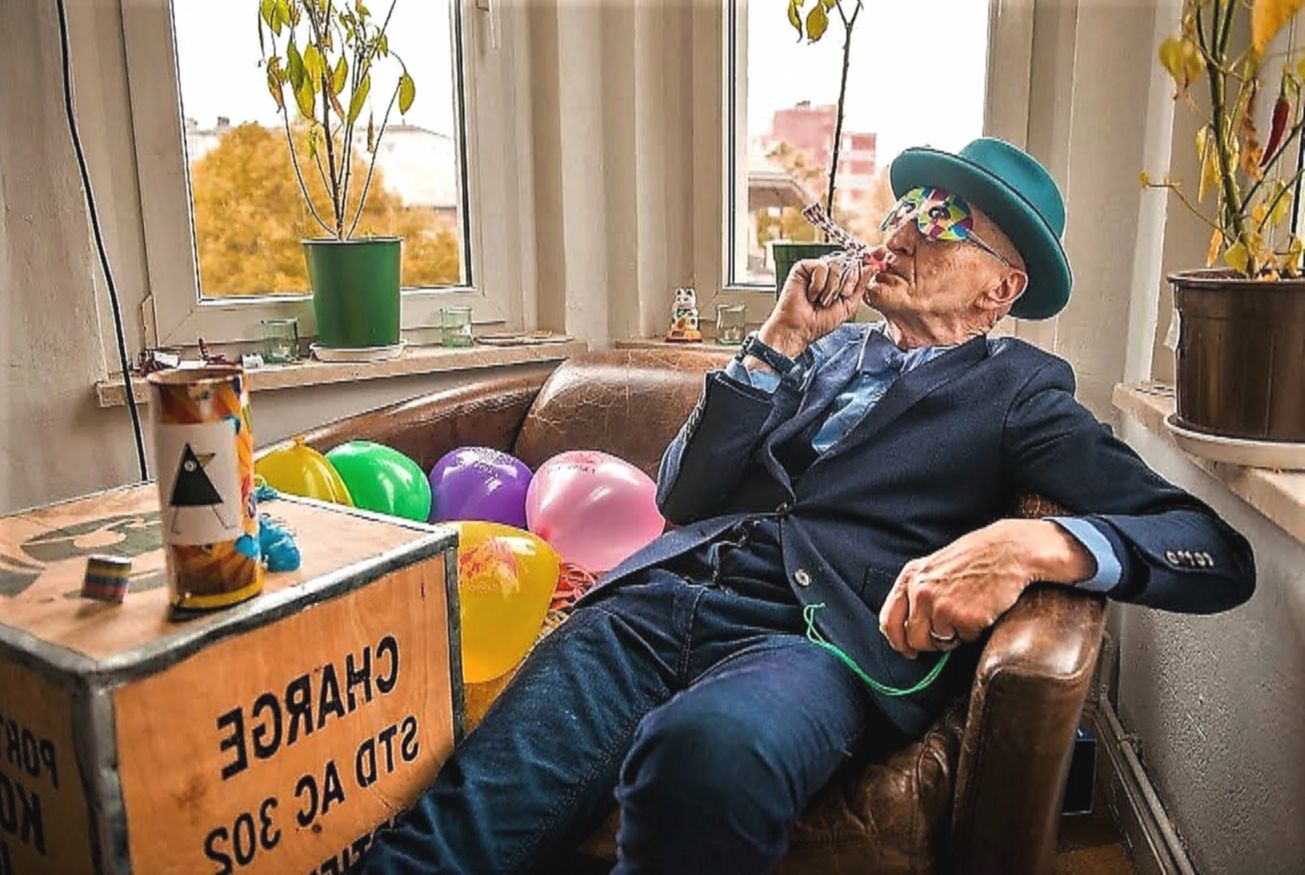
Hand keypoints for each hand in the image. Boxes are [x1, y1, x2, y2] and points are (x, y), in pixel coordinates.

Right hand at [757, 252, 888, 358]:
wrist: (799, 329)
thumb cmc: (819, 322)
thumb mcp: (849, 305)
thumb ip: (861, 285)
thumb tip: (873, 267)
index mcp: (840, 279)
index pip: (857, 264)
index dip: (866, 260)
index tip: (878, 256)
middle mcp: (828, 272)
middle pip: (849, 262)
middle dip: (849, 282)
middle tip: (841, 297)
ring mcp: (816, 269)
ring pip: (836, 264)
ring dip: (832, 287)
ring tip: (822, 300)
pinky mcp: (803, 267)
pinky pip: (821, 266)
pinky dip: (818, 284)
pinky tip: (811, 295)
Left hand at [877, 519, 1096, 657]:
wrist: (1009, 550)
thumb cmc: (975, 558)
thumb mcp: (934, 566)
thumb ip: (917, 591)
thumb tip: (908, 627)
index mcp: (911, 577)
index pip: (889, 620)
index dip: (897, 641)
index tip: (907, 650)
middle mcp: (920, 592)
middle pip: (915, 639)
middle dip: (932, 642)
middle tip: (951, 630)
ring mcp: (941, 606)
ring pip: (941, 642)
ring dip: (956, 634)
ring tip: (970, 609)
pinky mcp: (964, 618)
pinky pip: (966, 640)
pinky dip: (975, 631)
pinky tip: (983, 609)